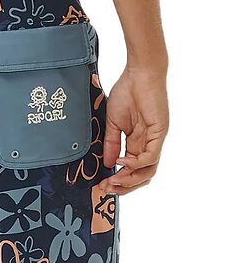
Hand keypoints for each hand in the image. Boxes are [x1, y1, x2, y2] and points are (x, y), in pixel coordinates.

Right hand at [99, 66, 168, 194]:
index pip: (131, 170)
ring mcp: (155, 140)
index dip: (118, 180)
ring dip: (130, 179)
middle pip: (142, 176)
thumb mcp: (112, 123)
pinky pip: (151, 156)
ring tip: (114, 179)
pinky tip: (122, 161)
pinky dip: (136, 163)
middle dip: (124, 186)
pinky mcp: (160, 132)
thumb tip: (108, 164)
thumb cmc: (126, 92)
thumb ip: (111, 144)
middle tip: (107, 188)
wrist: (139, 73)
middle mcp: (148, 144)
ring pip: (148, 171)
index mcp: (137, 143)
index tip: (102, 185)